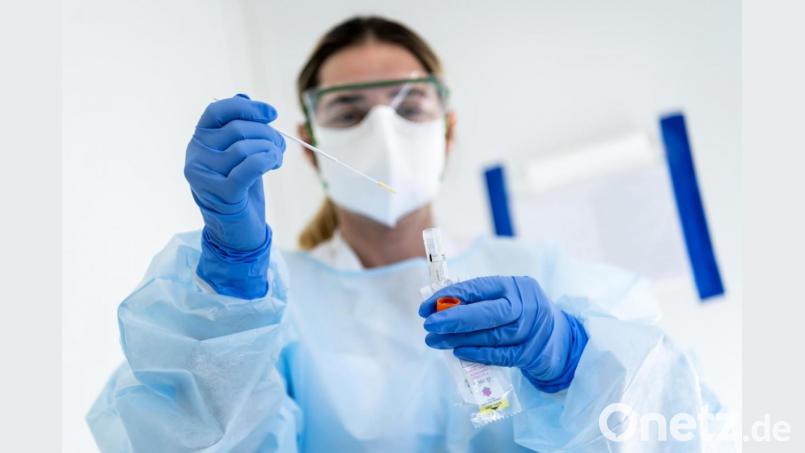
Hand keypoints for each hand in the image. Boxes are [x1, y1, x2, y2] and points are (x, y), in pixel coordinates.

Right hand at [184, 94, 284, 297]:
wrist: (237, 232)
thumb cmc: (241, 191)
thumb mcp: (239, 155)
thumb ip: (238, 128)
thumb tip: (243, 97)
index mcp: (198, 142)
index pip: (217, 111)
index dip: (247, 108)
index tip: (271, 114)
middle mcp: (195, 156)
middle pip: (238, 129)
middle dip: (268, 134)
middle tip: (280, 146)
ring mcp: (205, 176)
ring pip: (246, 147)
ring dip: (271, 149)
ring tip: (277, 158)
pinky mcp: (221, 194)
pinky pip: (250, 166)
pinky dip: (267, 160)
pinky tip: (274, 164)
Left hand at [419, 276, 587, 392]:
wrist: (560, 339)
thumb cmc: (522, 315)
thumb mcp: (508, 299)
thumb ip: (480, 301)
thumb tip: (440, 307)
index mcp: (516, 286)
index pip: (479, 287)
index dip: (450, 296)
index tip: (427, 306)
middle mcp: (526, 306)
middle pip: (486, 312)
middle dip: (453, 319)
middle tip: (428, 325)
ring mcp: (530, 331)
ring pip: (489, 336)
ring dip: (457, 339)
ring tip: (435, 341)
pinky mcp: (530, 353)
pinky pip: (499, 355)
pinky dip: (476, 353)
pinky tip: (457, 352)